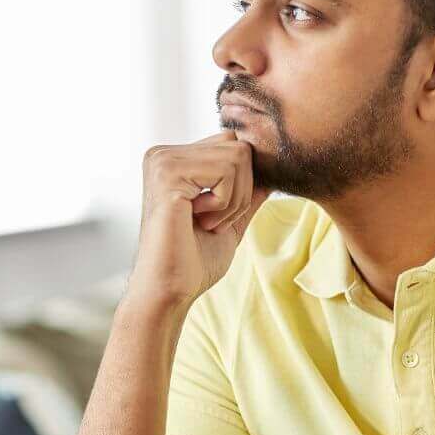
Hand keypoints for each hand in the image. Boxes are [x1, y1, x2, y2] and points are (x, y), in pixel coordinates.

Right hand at [128, 131, 269, 308]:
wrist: (169, 290)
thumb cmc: (193, 261)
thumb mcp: (229, 221)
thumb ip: (247, 194)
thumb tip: (271, 175)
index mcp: (172, 160)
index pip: (232, 144)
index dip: (240, 183)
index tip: (215, 216)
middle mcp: (162, 154)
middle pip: (239, 146)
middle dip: (241, 190)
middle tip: (213, 221)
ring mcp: (163, 161)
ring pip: (238, 157)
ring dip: (233, 200)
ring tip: (206, 223)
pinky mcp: (168, 174)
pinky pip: (227, 171)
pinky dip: (224, 203)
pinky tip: (199, 221)